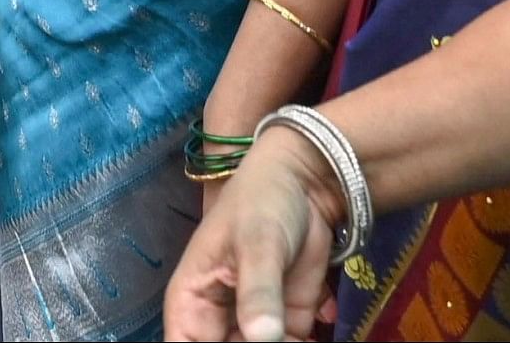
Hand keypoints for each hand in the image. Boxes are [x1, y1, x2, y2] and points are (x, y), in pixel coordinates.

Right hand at [165, 127, 341, 342]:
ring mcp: (255, 324)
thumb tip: (262, 339)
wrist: (308, 183)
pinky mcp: (289, 324)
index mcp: (191, 303)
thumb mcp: (258, 244)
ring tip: (301, 335)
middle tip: (282, 337)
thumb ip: (258, 293)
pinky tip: (318, 335)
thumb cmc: (263, 201)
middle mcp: (218, 321)